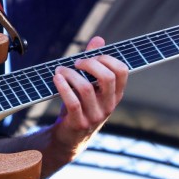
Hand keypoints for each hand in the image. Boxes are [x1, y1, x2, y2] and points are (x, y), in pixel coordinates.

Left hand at [49, 36, 127, 152]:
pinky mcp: (79, 123)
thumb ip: (94, 63)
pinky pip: (72, 102)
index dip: (107, 58)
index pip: (122, 71)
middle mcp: (109, 105)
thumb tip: (98, 39)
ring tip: (60, 70)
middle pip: (107, 77)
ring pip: (86, 88)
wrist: (69, 139)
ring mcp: (95, 116)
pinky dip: (63, 87)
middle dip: (89, 64)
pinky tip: (56, 79)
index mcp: (115, 95)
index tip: (91, 56)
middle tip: (76, 63)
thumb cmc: (80, 107)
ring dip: (70, 74)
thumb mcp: (89, 86)